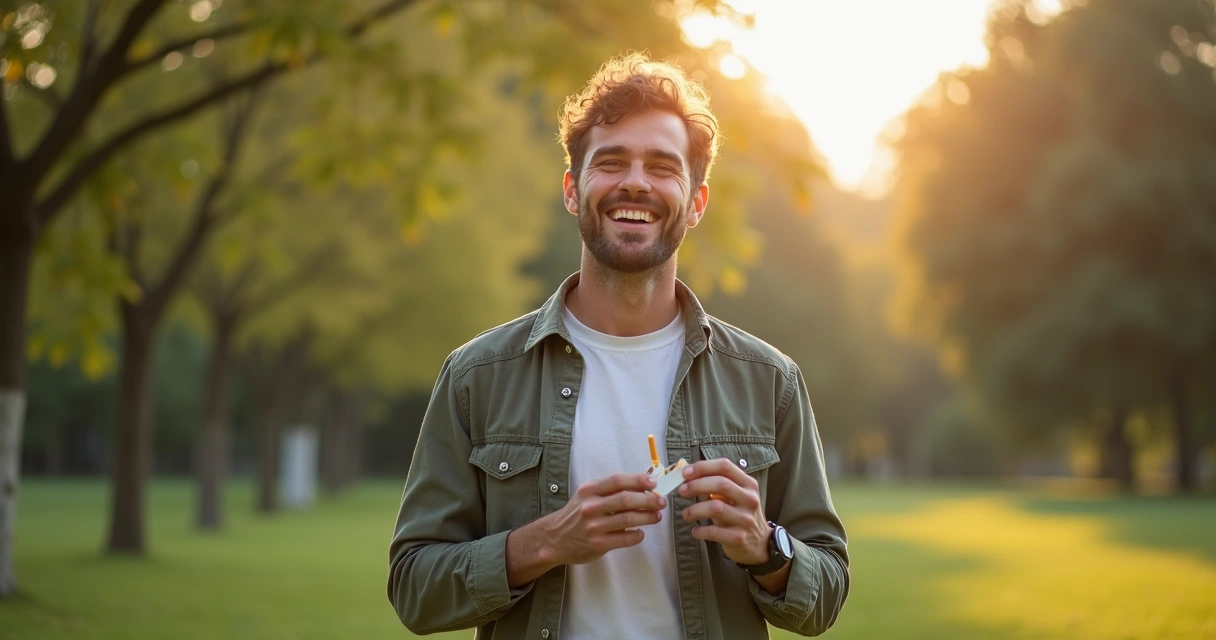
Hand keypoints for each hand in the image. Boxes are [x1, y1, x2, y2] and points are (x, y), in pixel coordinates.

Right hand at [543, 472, 666, 565]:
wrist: (555, 538)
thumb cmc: (577, 514)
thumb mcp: (587, 496)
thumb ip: (610, 491)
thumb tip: (643, 486)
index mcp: (589, 490)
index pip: (617, 480)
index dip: (638, 480)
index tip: (654, 483)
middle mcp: (591, 506)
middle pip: (626, 499)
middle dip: (649, 499)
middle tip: (661, 502)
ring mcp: (594, 526)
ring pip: (629, 518)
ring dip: (648, 517)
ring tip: (656, 516)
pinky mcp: (598, 544)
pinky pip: (625, 538)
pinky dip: (638, 535)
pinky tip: (641, 532)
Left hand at [678, 458, 769, 565]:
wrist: (759, 544)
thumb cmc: (740, 514)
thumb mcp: (736, 495)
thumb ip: (718, 484)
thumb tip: (688, 476)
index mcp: (748, 484)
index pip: (725, 466)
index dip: (703, 467)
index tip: (686, 473)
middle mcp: (750, 499)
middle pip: (721, 484)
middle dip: (696, 485)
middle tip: (682, 491)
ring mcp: (746, 519)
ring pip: (715, 508)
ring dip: (695, 509)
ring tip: (687, 514)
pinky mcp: (739, 538)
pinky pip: (714, 531)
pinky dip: (700, 530)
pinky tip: (695, 531)